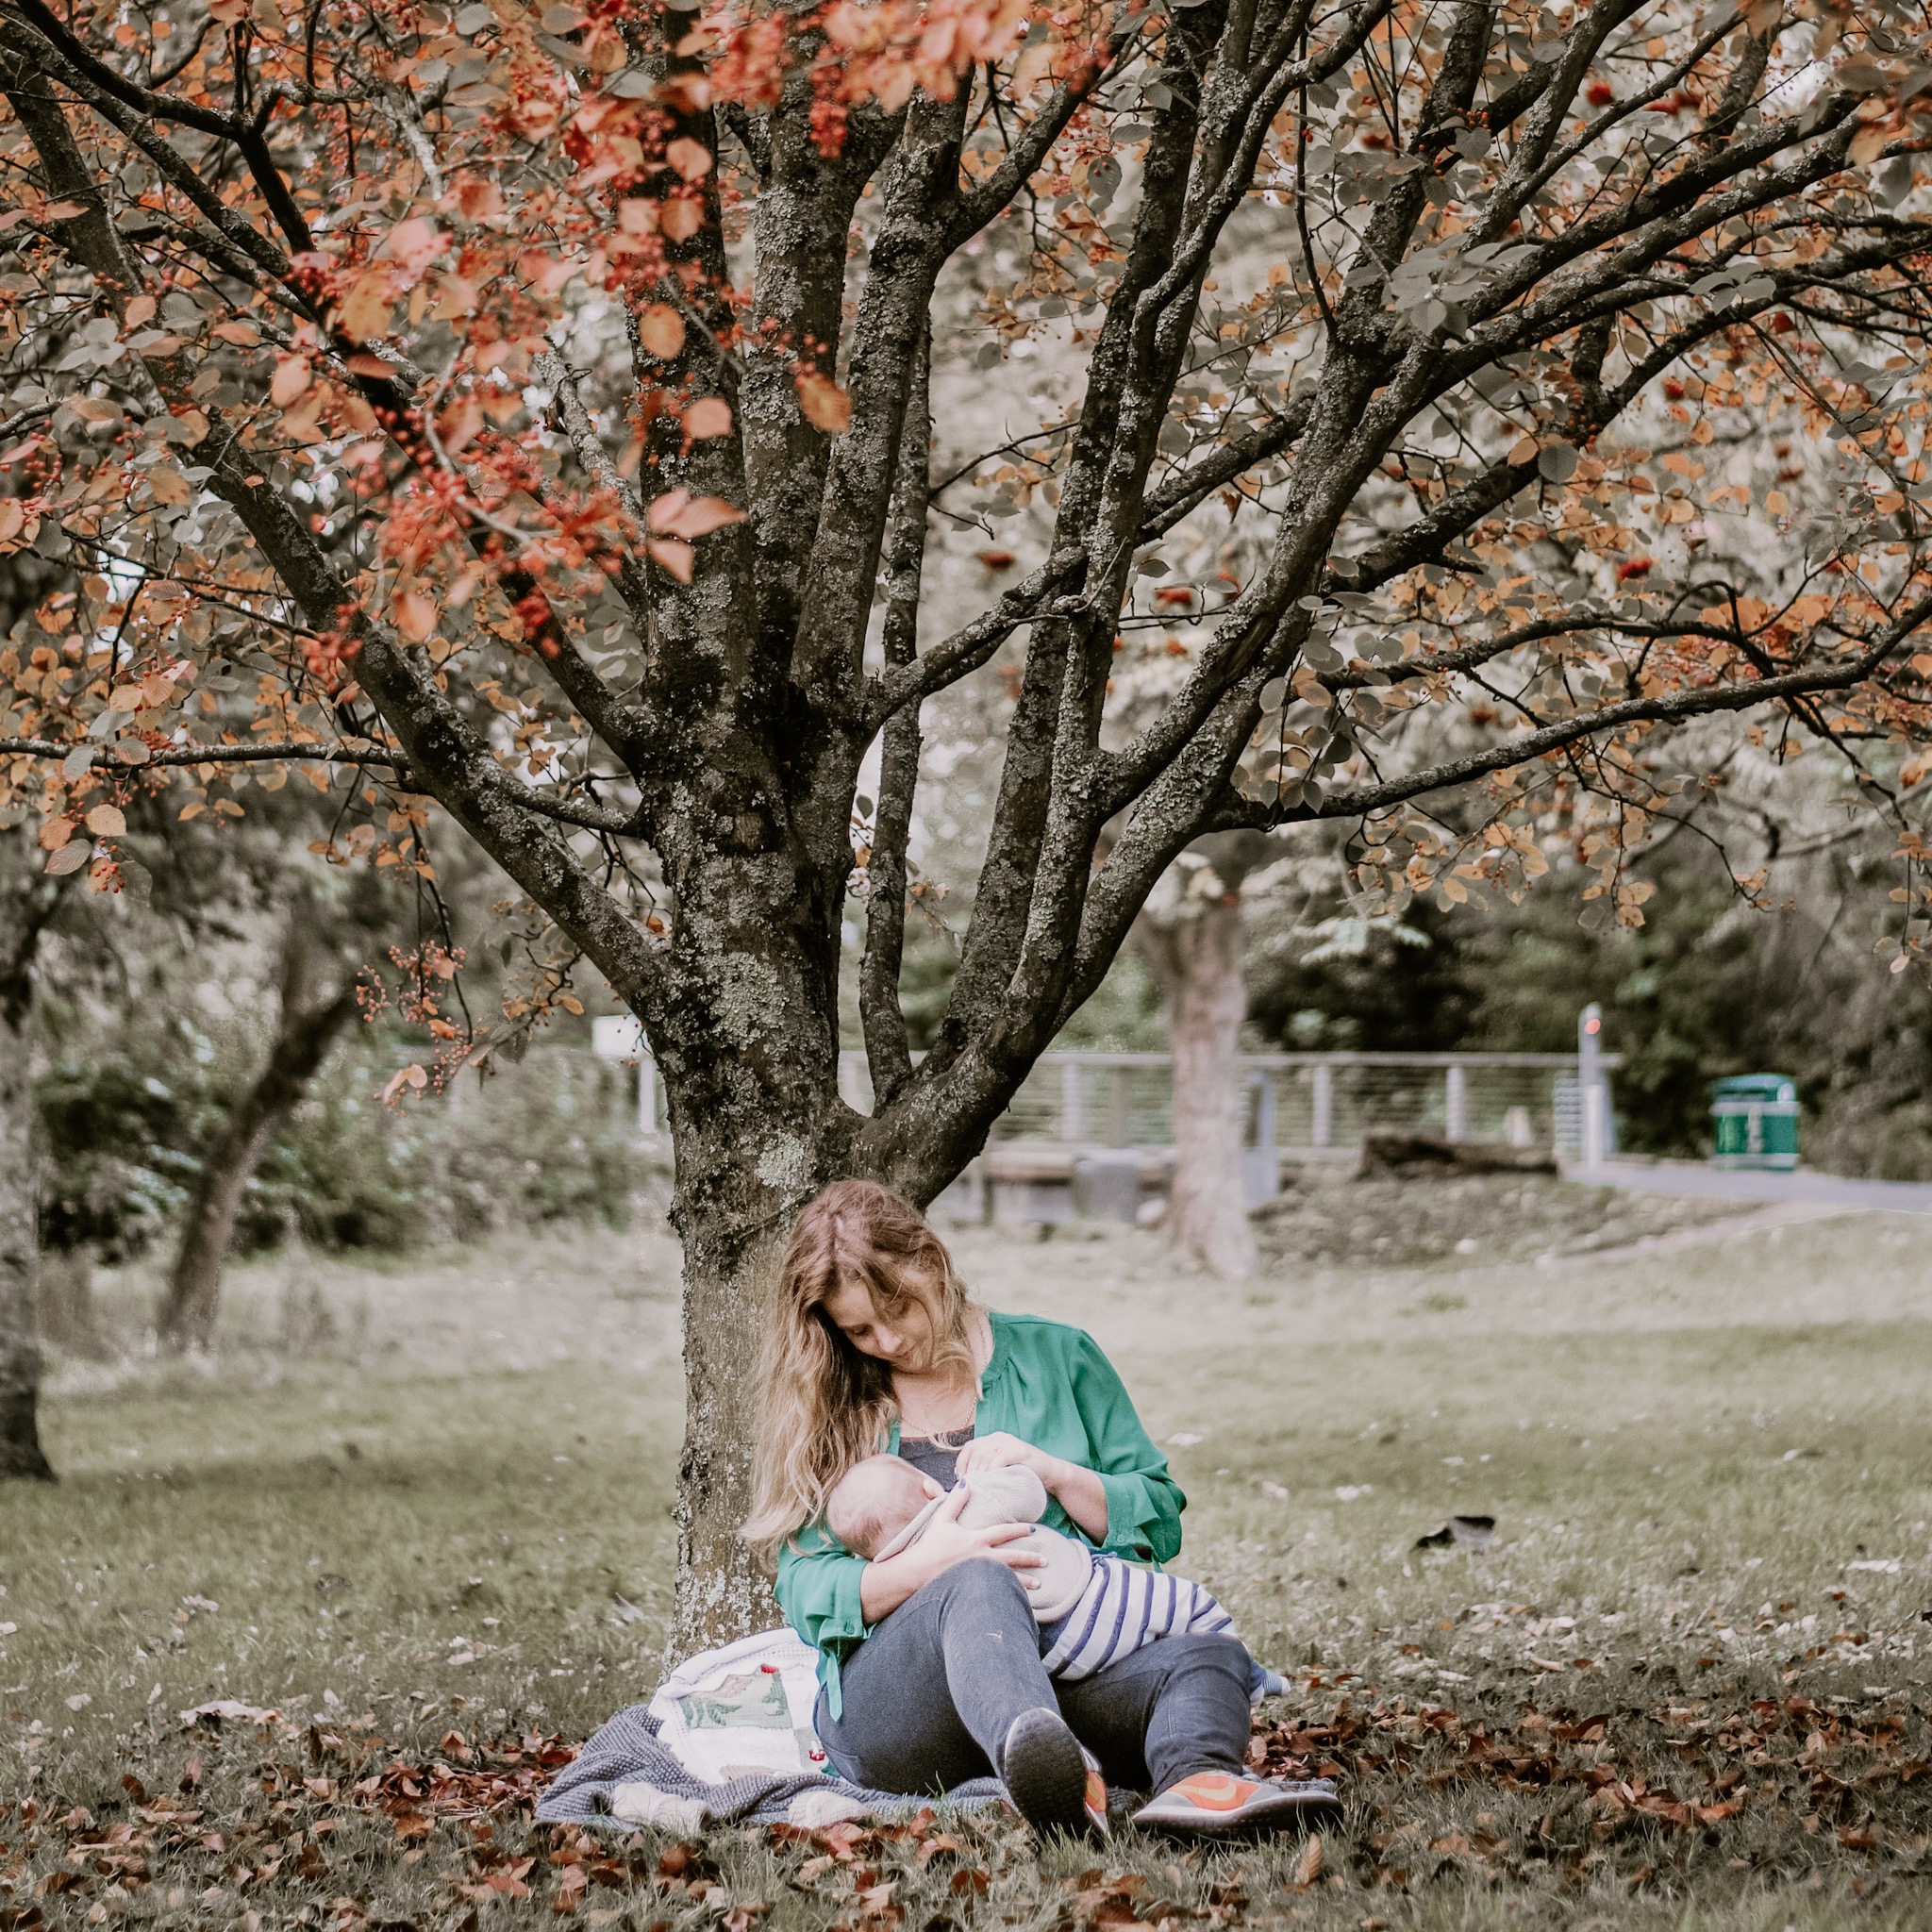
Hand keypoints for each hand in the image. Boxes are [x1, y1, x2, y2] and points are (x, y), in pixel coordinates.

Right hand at [858, 1483, 1041, 1622]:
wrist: (916, 1573)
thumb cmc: (928, 1546)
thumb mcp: (941, 1519)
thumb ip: (955, 1501)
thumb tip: (966, 1483)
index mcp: (975, 1540)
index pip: (1003, 1532)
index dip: (1019, 1529)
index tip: (1033, 1529)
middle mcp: (981, 1559)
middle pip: (1012, 1558)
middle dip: (1030, 1559)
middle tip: (1046, 1560)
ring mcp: (978, 1577)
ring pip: (1007, 1579)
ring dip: (1025, 1582)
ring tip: (1039, 1585)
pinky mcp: (972, 1591)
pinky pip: (996, 1594)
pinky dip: (1009, 1597)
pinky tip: (1018, 1601)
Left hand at [957, 1433, 1109, 1543]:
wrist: (1052, 1474)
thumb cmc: (1024, 1475)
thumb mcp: (1002, 1468)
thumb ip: (986, 1467)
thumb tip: (960, 1478)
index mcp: (994, 1439)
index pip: (969, 1447)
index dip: (961, 1462)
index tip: (960, 1478)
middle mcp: (1000, 1437)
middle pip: (975, 1451)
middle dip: (968, 1470)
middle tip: (969, 1486)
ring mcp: (1010, 1442)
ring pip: (985, 1455)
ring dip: (978, 1472)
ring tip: (978, 1486)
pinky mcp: (1019, 1450)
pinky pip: (998, 1460)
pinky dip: (991, 1471)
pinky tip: (990, 1482)